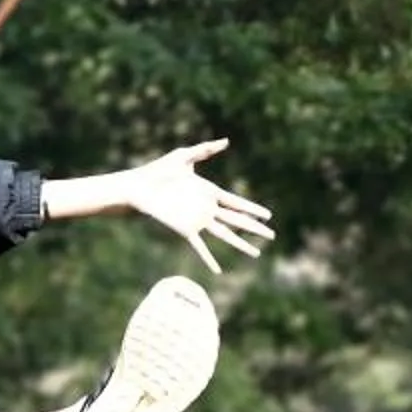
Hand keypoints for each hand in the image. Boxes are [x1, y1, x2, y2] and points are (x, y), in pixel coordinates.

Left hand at [119, 140, 273, 274]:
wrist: (139, 188)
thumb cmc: (158, 170)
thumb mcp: (184, 157)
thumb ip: (205, 150)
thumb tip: (226, 141)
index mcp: (209, 191)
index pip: (237, 202)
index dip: (253, 209)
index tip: (268, 215)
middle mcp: (207, 208)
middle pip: (237, 220)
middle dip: (255, 228)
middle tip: (272, 236)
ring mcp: (197, 221)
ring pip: (225, 235)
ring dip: (241, 244)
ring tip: (257, 254)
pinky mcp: (185, 230)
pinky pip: (200, 247)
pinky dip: (209, 259)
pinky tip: (218, 271)